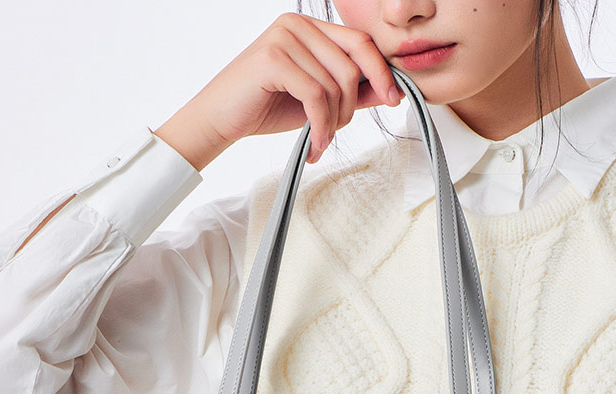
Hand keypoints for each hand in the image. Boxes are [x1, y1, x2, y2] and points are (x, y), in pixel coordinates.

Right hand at [172, 13, 403, 167]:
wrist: (220, 119)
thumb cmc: (265, 107)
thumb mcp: (316, 100)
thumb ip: (349, 91)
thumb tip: (388, 91)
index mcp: (309, 27)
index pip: (360, 42)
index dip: (381, 72)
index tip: (395, 99)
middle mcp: (297, 24)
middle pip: (351, 66)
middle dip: (351, 108)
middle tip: (335, 133)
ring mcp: (284, 38)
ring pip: (334, 85)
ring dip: (333, 124)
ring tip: (319, 142)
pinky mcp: (273, 58)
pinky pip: (315, 96)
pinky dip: (320, 127)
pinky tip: (313, 145)